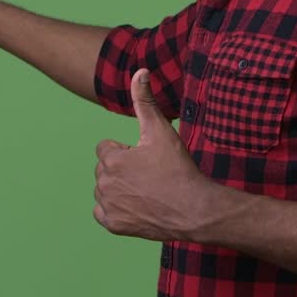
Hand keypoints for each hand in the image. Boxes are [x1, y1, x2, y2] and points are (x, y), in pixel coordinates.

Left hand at [93, 69, 213, 240]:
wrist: (194, 209)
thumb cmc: (178, 168)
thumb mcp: (161, 130)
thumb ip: (145, 100)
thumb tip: (140, 71)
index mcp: (111, 159)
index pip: (105, 148)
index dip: (127, 151)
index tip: (146, 158)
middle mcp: (104, 183)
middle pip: (104, 169)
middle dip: (121, 169)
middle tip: (149, 175)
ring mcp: (108, 207)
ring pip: (104, 190)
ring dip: (118, 188)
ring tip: (146, 190)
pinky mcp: (114, 226)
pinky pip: (103, 213)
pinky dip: (115, 210)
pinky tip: (135, 206)